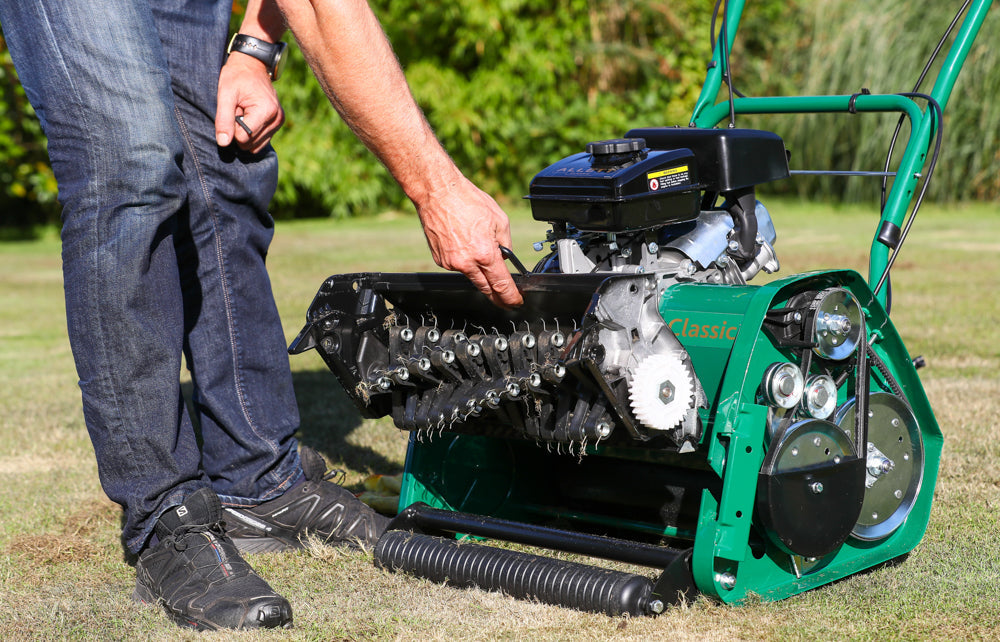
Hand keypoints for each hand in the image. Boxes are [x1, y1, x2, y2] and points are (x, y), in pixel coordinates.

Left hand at [215, 54, 283, 152]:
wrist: (252, 64)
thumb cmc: (236, 76)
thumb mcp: (225, 94)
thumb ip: (223, 119)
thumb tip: (223, 143)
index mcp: (266, 111)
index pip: (243, 138)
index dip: (232, 127)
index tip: (234, 109)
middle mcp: (276, 119)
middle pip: (249, 144)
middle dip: (239, 129)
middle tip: (238, 109)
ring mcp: (279, 122)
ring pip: (255, 146)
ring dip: (245, 132)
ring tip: (244, 112)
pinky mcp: (278, 123)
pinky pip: (261, 141)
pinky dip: (252, 132)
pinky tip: (250, 116)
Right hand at [416, 176, 523, 307]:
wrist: (438, 193)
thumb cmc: (467, 201)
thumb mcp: (499, 220)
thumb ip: (505, 245)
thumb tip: (505, 258)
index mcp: (484, 254)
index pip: (501, 285)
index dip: (510, 297)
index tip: (516, 302)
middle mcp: (466, 263)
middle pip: (485, 288)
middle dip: (497, 296)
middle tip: (506, 300)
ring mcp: (450, 263)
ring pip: (470, 276)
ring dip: (480, 273)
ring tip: (482, 254)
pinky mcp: (440, 259)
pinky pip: (457, 266)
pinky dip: (465, 261)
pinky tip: (465, 245)